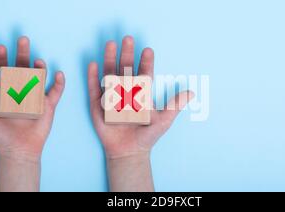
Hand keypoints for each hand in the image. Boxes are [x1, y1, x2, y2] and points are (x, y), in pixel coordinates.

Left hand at [0, 37, 64, 191]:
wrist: (18, 150)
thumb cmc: (0, 137)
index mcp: (5, 92)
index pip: (3, 71)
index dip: (1, 59)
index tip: (1, 47)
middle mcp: (21, 91)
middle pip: (22, 68)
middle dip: (22, 54)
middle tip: (23, 40)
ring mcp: (35, 97)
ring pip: (39, 77)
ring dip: (39, 67)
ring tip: (37, 61)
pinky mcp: (48, 105)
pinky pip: (56, 92)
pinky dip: (59, 83)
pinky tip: (58, 74)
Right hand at [87, 36, 193, 190]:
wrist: (129, 152)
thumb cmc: (147, 136)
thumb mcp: (164, 120)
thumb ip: (174, 106)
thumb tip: (191, 93)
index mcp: (141, 93)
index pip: (144, 73)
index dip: (146, 62)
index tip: (148, 50)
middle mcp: (126, 91)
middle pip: (125, 69)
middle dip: (127, 54)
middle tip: (128, 39)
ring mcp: (111, 97)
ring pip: (110, 74)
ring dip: (109, 59)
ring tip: (110, 44)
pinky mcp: (98, 105)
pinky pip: (95, 89)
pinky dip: (93, 77)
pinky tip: (93, 64)